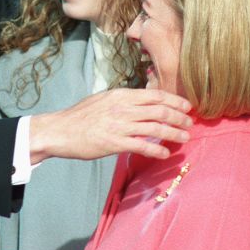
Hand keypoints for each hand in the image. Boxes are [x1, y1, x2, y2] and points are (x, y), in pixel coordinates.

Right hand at [29, 88, 192, 162]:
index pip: (155, 95)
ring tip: (185, 138)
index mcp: (121, 95)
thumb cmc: (80, 116)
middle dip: (179, 117)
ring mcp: (119, 126)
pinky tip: (166, 154)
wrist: (60, 130)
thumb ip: (122, 100)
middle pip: (160, 110)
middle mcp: (123, 108)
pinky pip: (142, 146)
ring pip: (155, 128)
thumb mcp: (103, 99)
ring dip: (173, 133)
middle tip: (190, 123)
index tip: (186, 106)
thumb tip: (140, 102)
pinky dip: (157, 150)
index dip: (174, 100)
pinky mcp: (114, 143)